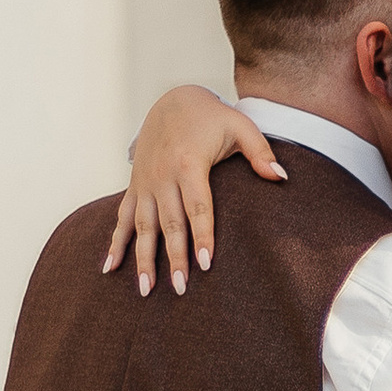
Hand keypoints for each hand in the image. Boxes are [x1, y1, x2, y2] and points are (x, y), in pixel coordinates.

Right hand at [103, 87, 285, 295]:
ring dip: (143, 259)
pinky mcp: (134, 186)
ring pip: (142, 227)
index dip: (202, 235)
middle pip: (169, 223)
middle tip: (181, 288)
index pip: (198, 207)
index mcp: (189, 164)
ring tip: (146, 290)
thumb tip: (282, 177)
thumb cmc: (211, 117)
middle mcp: (162, 176)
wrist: (172, 100)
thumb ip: (261, 152)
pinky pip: (121, 218)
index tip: (206, 264)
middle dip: (174, 257)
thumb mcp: (240, 126)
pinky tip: (109, 269)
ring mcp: (145, 183)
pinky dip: (114, 243)